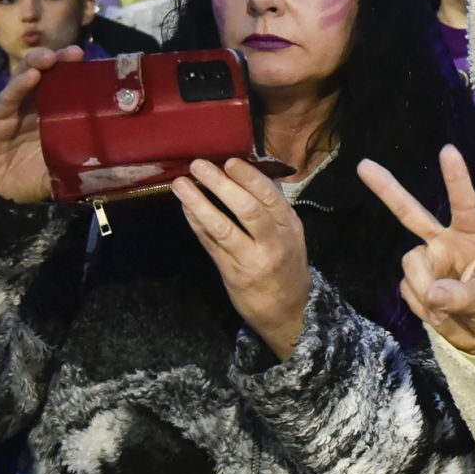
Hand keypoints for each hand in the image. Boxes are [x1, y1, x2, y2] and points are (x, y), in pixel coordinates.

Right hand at [0, 46, 83, 203]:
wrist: (6, 195)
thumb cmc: (40, 175)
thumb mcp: (70, 163)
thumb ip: (88, 154)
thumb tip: (123, 150)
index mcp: (54, 112)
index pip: (66, 85)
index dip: (77, 71)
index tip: (92, 61)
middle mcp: (33, 105)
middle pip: (45, 75)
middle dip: (57, 60)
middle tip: (72, 54)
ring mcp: (11, 110)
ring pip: (23, 79)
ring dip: (35, 65)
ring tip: (48, 58)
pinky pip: (4, 101)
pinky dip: (16, 87)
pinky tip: (29, 77)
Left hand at [175, 157, 312, 359]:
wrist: (289, 312)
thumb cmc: (288, 267)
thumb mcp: (293, 236)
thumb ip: (275, 209)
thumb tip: (256, 173)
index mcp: (290, 227)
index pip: (270, 197)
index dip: (249, 177)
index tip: (229, 161)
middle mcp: (274, 243)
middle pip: (247, 210)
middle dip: (221, 185)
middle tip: (199, 165)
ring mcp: (252, 260)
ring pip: (223, 228)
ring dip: (199, 203)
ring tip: (181, 185)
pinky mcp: (233, 274)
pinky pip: (211, 245)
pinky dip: (197, 224)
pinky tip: (186, 208)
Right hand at [360, 146, 474, 355]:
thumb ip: (460, 295)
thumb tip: (432, 292)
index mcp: (470, 237)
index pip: (464, 205)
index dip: (456, 179)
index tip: (448, 151)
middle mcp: (443, 243)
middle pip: (411, 213)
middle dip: (387, 190)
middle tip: (363, 166)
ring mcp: (426, 262)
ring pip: (411, 266)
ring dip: (425, 290)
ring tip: (447, 307)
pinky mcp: (414, 283)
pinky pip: (408, 290)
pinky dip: (422, 306)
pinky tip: (438, 312)